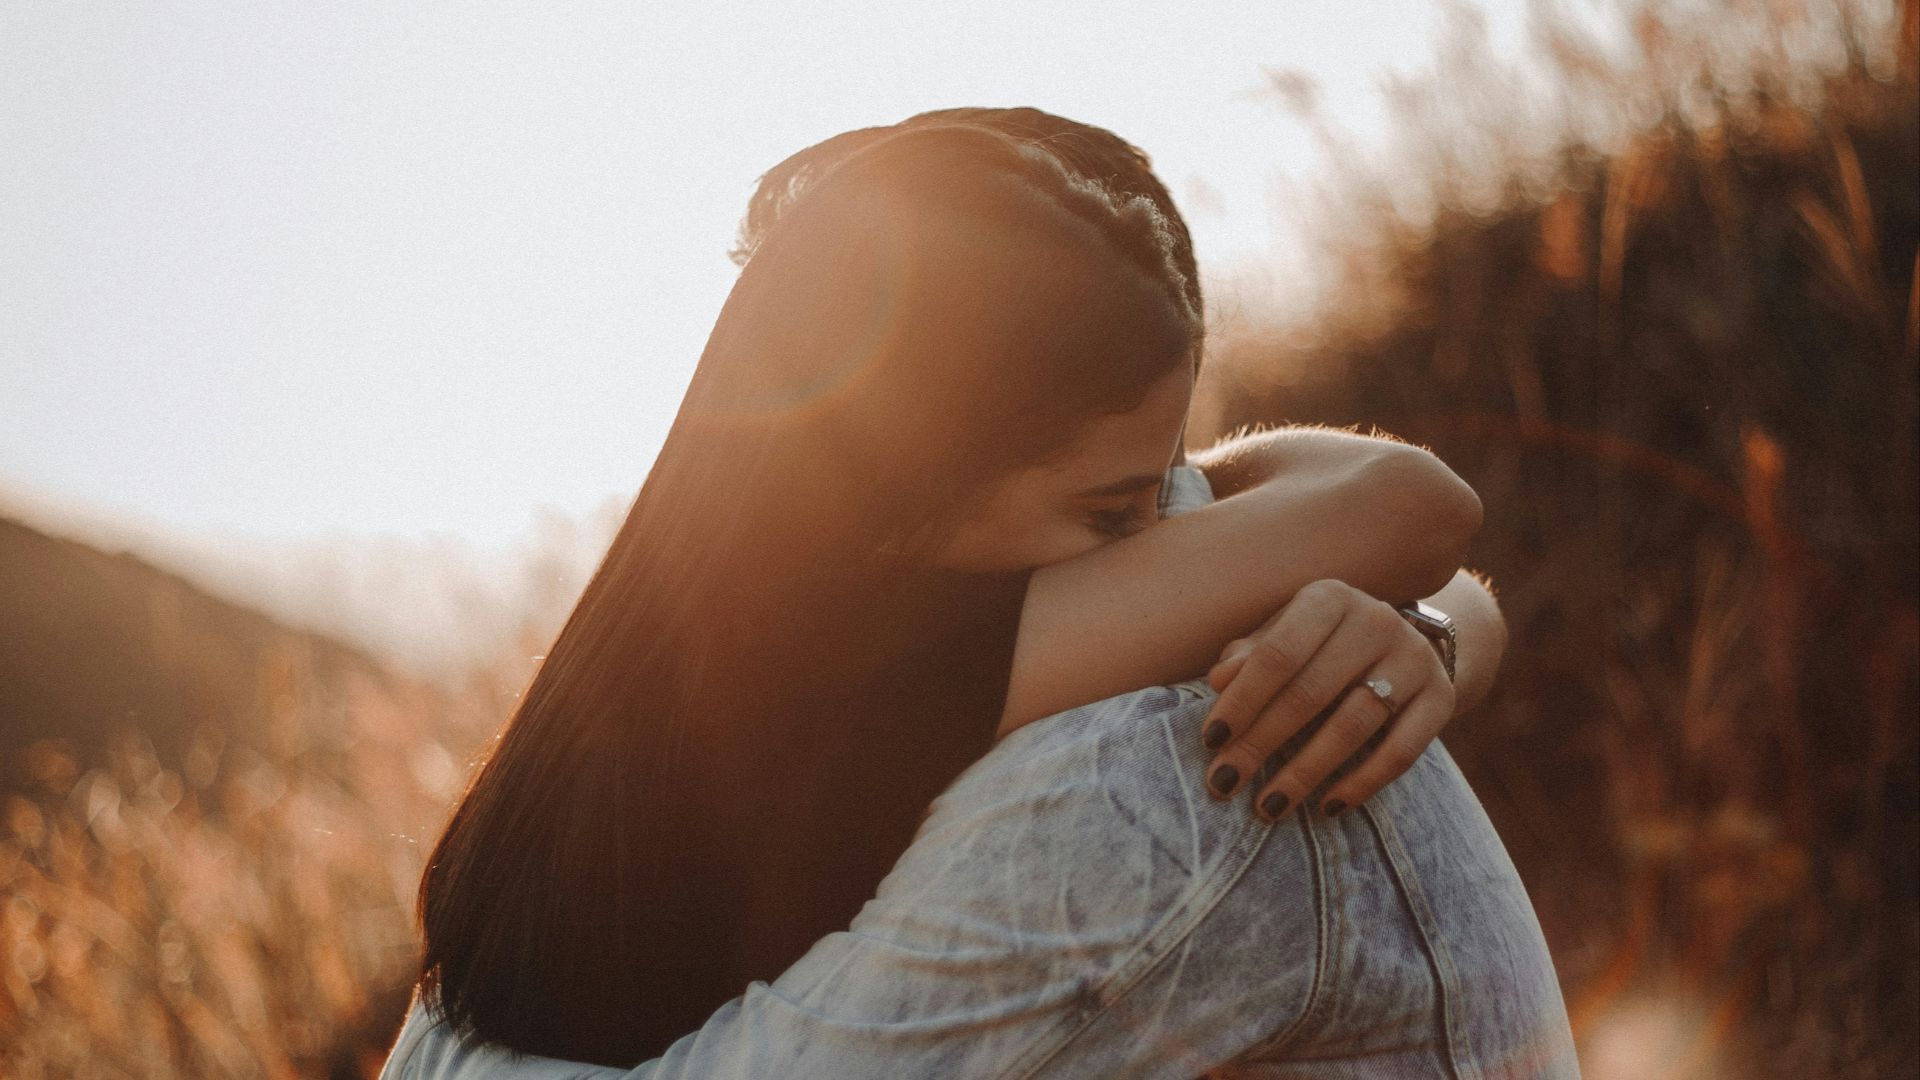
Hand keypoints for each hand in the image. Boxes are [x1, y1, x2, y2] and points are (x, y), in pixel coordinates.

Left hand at [1198, 579, 1453, 820]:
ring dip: (1306, 771)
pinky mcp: (1442, 697)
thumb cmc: (1320, 646)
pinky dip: (1362, 783)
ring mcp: (1414, 658)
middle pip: (1311, 692)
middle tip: (1225, 782)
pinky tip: (1327, 807)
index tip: (1211, 741)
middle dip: (1261, 743)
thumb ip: (1250, 656)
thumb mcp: (1283, 638)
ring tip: (1269, 806)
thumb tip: (1218, 681)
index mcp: (1329, 598)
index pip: (1278, 653)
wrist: (1404, 646)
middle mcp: (1376, 621)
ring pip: (1354, 724)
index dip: (1243, 699)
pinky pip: (1402, 751)